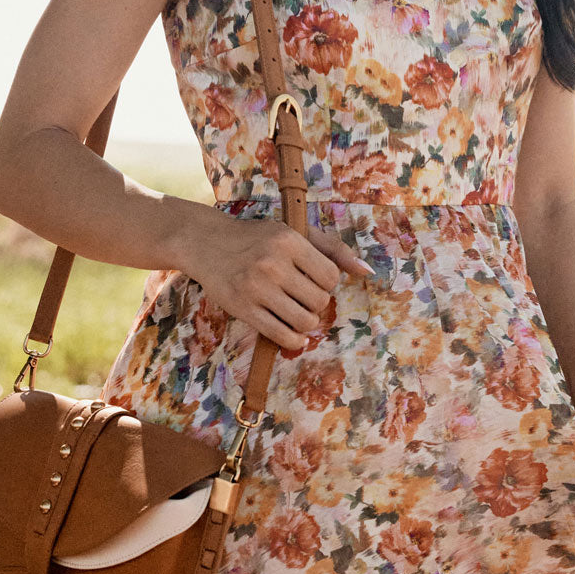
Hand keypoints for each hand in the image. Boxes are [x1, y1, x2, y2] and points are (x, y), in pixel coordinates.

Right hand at [183, 215, 371, 352]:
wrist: (206, 243)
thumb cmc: (257, 238)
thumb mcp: (294, 232)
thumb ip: (334, 249)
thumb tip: (368, 272)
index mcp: (289, 241)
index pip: (330, 276)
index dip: (326, 282)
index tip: (311, 279)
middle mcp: (273, 263)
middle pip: (320, 301)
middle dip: (316, 303)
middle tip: (302, 296)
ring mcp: (256, 287)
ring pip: (304, 321)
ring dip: (306, 322)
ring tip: (295, 311)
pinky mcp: (243, 308)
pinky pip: (282, 336)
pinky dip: (293, 340)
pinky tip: (290, 331)